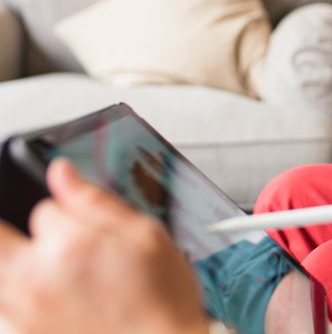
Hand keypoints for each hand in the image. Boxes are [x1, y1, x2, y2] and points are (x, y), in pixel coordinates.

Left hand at [0, 159, 208, 333]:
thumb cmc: (160, 298)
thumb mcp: (143, 233)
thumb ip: (94, 200)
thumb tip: (60, 171)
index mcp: (67, 246)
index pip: (42, 208)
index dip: (66, 211)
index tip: (85, 225)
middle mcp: (33, 281)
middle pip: (2, 238)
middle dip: (26, 235)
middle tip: (65, 247)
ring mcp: (23, 316)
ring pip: (3, 273)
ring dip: (21, 266)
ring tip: (63, 276)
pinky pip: (4, 312)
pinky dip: (20, 301)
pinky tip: (54, 302)